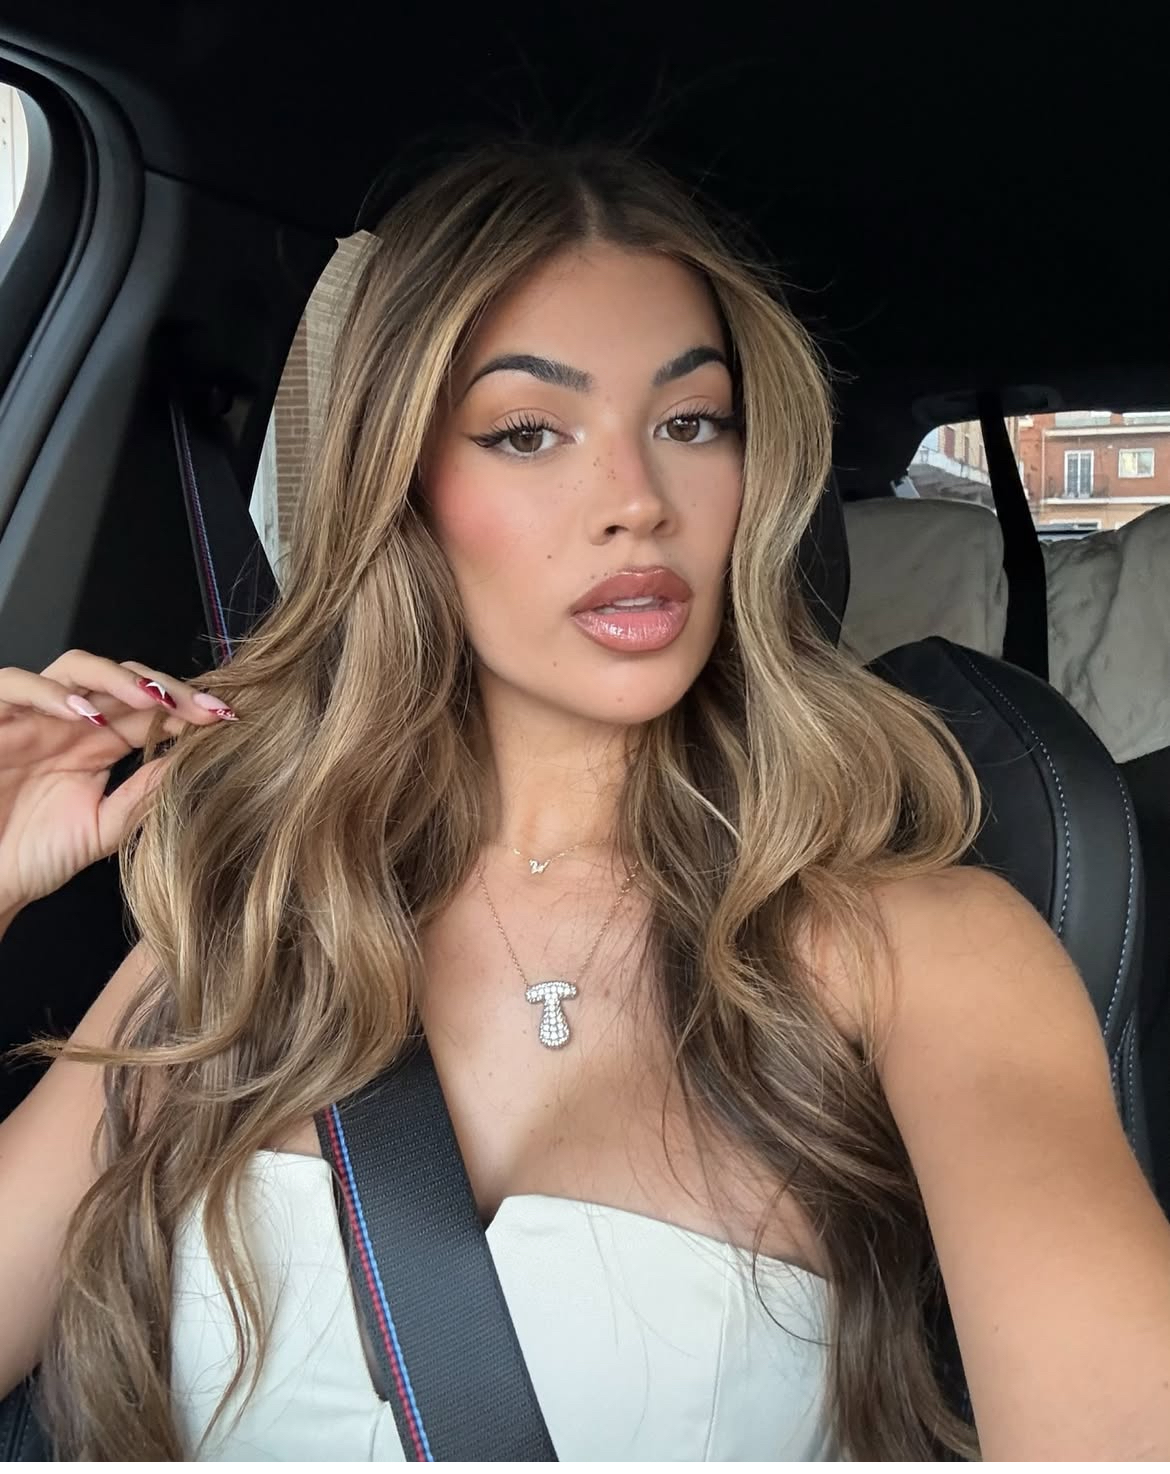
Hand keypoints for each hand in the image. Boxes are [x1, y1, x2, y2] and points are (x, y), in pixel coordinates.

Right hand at [0, 650, 236, 916]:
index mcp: (99, 744)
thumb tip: (190, 764)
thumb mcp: (103, 828)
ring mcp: (32, 717)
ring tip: (152, 701)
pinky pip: (14, 684)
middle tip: (202, 707)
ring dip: (117, 678)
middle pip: (123, 679)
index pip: (149, 710)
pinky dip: (50, 692)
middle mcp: (69, 722)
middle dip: (167, 687)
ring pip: (76, 667)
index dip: (186, 708)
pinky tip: (84, 714)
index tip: (226, 719)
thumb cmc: (33, 857)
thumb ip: (143, 795)